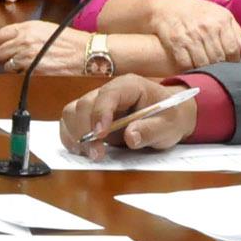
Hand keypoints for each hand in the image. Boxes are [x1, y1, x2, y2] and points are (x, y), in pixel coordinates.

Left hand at [0, 22, 85, 72]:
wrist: (84, 53)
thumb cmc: (69, 40)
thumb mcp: (45, 28)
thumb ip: (27, 32)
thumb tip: (13, 38)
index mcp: (28, 28)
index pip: (1, 34)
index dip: (3, 41)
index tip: (7, 45)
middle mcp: (24, 41)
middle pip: (0, 51)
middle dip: (5, 55)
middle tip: (14, 57)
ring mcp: (27, 57)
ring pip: (6, 64)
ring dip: (12, 66)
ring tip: (24, 64)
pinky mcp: (32, 70)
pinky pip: (17, 73)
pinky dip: (20, 73)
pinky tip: (31, 70)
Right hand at [57, 75, 197, 156]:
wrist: (169, 117)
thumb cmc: (169, 117)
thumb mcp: (169, 126)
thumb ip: (151, 130)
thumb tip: (130, 137)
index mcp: (129, 86)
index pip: (107, 95)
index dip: (100, 113)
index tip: (100, 134)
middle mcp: (108, 91)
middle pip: (84, 105)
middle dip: (86, 130)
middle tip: (97, 154)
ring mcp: (97, 104)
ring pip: (72, 113)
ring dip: (75, 135)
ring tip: (91, 153)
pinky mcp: (90, 118)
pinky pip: (70, 124)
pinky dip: (71, 138)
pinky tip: (83, 150)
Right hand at [140, 0, 240, 69]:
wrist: (165, 6)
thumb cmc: (197, 12)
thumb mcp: (219, 15)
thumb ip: (235, 32)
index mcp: (221, 20)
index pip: (232, 50)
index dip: (232, 62)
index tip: (230, 66)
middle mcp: (207, 28)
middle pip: (218, 59)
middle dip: (218, 68)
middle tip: (216, 72)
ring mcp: (190, 35)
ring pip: (203, 64)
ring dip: (204, 71)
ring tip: (205, 73)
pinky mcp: (174, 42)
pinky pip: (186, 64)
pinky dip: (189, 70)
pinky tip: (190, 69)